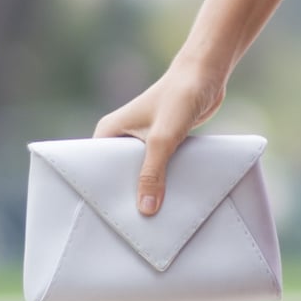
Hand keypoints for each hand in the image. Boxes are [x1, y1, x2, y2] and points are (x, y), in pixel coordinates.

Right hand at [96, 52, 229, 213]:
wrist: (205, 75)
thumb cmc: (178, 97)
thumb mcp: (162, 139)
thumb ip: (152, 174)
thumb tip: (146, 209)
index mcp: (110, 131)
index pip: (95, 168)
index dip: (102, 191)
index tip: (107, 216)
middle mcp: (122, 136)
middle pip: (119, 174)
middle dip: (128, 195)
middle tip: (133, 225)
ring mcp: (143, 140)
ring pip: (142, 173)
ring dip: (149, 189)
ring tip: (153, 219)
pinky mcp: (163, 142)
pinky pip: (159, 168)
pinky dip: (164, 181)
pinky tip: (170, 201)